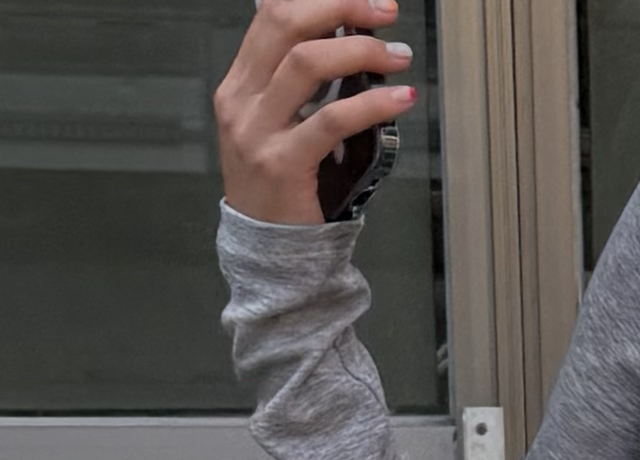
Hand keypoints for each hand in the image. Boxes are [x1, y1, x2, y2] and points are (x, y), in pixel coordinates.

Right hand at [215, 0, 415, 224]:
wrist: (269, 255)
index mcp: (239, 86)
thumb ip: (295, 87)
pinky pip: (332, 119)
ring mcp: (258, 132)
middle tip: (384, 10)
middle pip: (287, 24)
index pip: (271, 15)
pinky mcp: (283, 165)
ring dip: (363, 50)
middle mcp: (241, 102)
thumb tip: (342, 40)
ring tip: (399, 57)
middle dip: (341, 5)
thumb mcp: (276, 128)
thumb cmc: (281, 191)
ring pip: (308, 62)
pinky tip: (400, 99)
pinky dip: (372, 103)